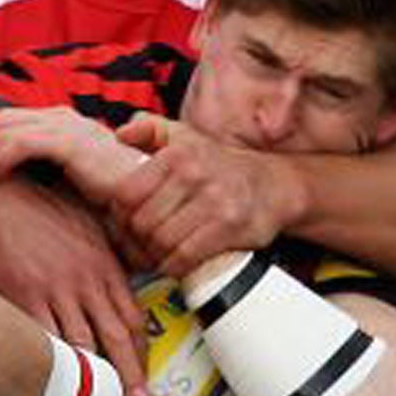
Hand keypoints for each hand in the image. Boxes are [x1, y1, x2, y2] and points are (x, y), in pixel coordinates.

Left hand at [0, 107, 147, 204]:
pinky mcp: (73, 145)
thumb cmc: (109, 190)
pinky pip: (26, 145)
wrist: (146, 195)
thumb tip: (9, 180)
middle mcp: (60, 118)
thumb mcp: (69, 175)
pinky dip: (3, 156)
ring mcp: (66, 128)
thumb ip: (43, 169)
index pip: (6, 119)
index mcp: (58, 121)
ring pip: (5, 132)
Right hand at [0, 174, 149, 395]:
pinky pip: (43, 339)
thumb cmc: (36, 210)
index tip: (143, 373)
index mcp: (104, 265)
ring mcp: (55, 290)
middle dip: (129, 374)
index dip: (141, 351)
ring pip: (82, 343)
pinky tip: (52, 382)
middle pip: (115, 336)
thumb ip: (106, 255)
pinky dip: (50, 364)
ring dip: (91, 377)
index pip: (133, 316)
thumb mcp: (85, 225)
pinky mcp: (24, 297)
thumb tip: (123, 278)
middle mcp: (85, 281)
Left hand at [109, 114, 304, 275]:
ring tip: (157, 253)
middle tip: (140, 244)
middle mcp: (194, 174)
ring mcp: (214, 201)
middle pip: (141, 222)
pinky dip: (174, 266)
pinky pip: (185, 256)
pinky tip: (175, 262)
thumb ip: (149, 130)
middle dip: (136, 239)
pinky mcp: (230, 227)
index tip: (125, 223)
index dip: (118, 215)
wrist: (276, 185)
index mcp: (176, 153)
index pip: (125, 194)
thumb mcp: (185, 137)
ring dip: (155, 255)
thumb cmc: (220, 165)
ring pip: (161, 241)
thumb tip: (121, 134)